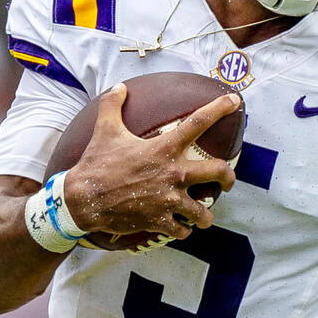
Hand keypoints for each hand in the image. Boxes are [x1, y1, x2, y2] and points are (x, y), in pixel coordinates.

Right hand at [63, 84, 238, 239]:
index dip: (219, 108)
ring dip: (205, 214)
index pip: (198, 122)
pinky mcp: (160, 221)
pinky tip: (179, 227)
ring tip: (202, 215)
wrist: (82, 200)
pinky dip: (182, 230)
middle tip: (228, 182)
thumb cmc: (96, 164)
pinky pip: (182, 230)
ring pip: (204, 212)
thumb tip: (120, 86)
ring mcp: (168, 200)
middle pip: (218, 172)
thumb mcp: (105, 130)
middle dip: (228, 178)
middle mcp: (173, 174)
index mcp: (164, 149)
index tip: (235, 101)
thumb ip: (113, 105)